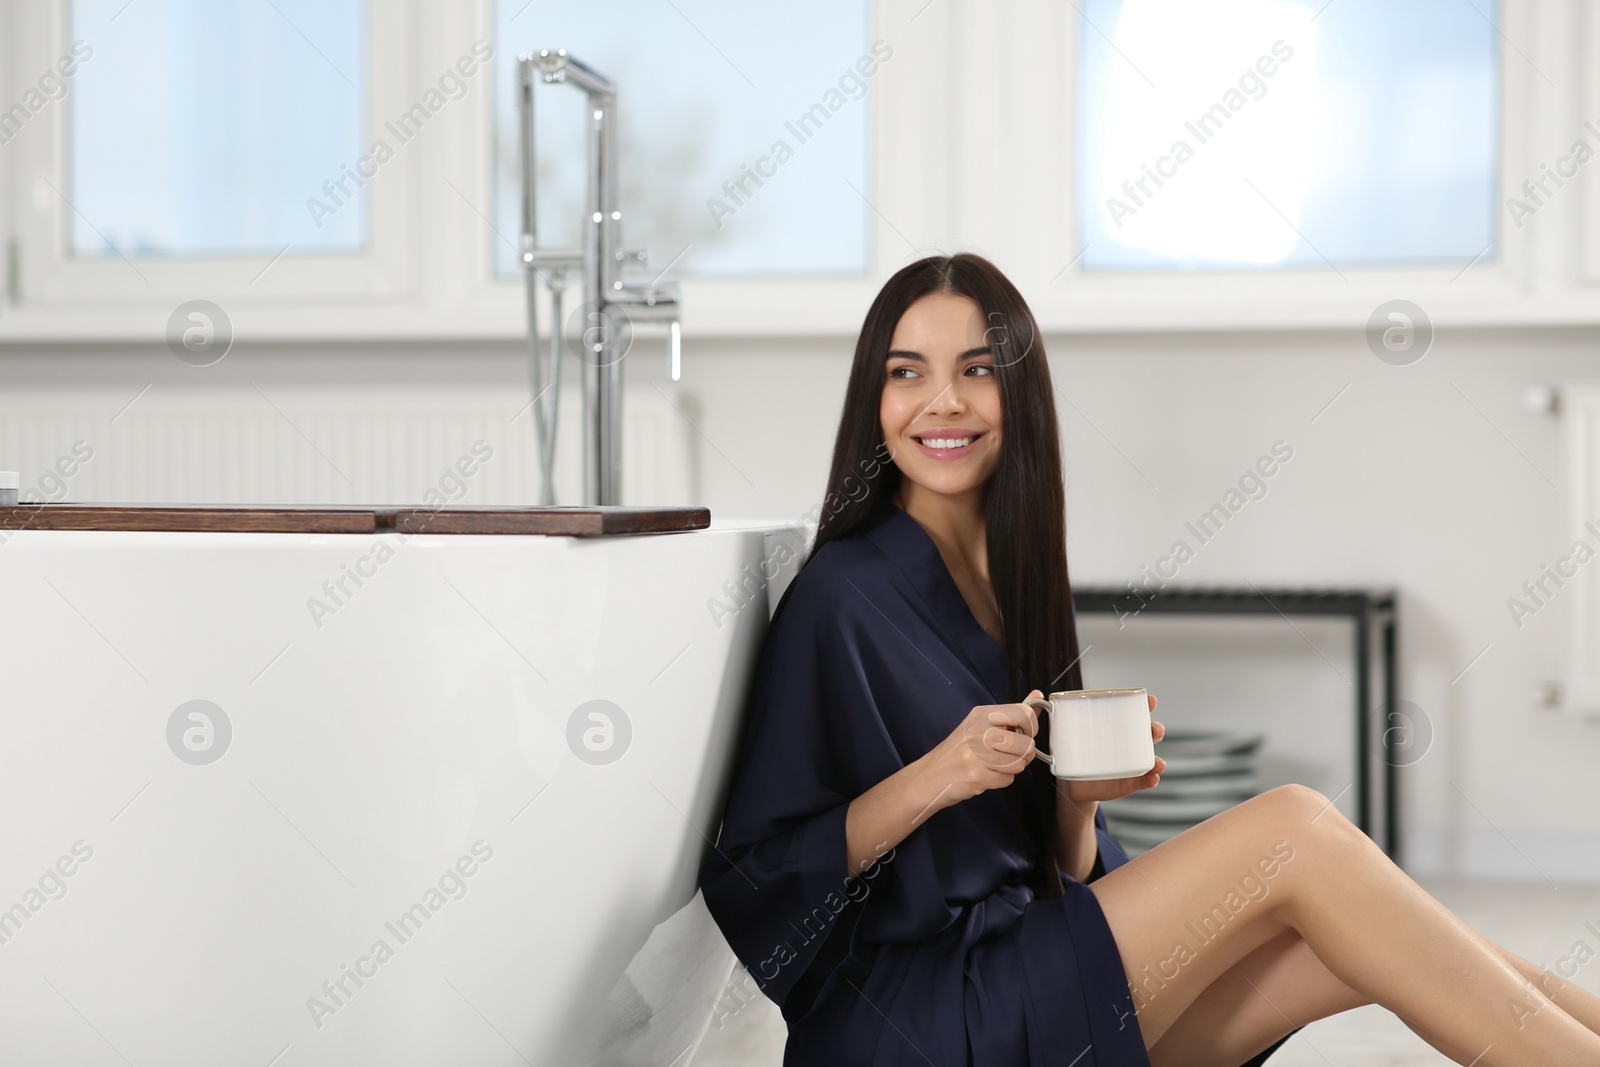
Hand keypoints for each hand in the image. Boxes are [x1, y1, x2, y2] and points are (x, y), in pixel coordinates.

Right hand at [915, 696, 1041, 809]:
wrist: (931, 775)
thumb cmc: (959, 751)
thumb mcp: (982, 724)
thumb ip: (1013, 713)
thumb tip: (1037, 698)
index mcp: (982, 714)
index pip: (1024, 713)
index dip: (1031, 728)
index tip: (1022, 734)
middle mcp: (979, 729)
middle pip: (1026, 744)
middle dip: (1023, 755)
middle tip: (1008, 754)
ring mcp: (977, 752)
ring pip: (1019, 764)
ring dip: (1010, 769)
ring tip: (993, 765)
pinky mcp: (977, 774)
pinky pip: (1007, 779)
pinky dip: (999, 781)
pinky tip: (985, 775)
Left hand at [1062, 691, 1165, 803]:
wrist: (1072, 784)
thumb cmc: (1074, 753)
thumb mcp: (1066, 735)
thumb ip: (1055, 716)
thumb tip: (1038, 695)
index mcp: (1117, 730)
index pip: (1134, 714)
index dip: (1145, 705)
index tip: (1150, 700)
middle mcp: (1128, 745)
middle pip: (1147, 735)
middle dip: (1155, 731)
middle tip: (1154, 729)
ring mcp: (1129, 765)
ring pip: (1149, 759)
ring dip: (1157, 759)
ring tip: (1158, 762)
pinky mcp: (1126, 783)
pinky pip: (1142, 782)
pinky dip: (1150, 780)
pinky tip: (1153, 777)